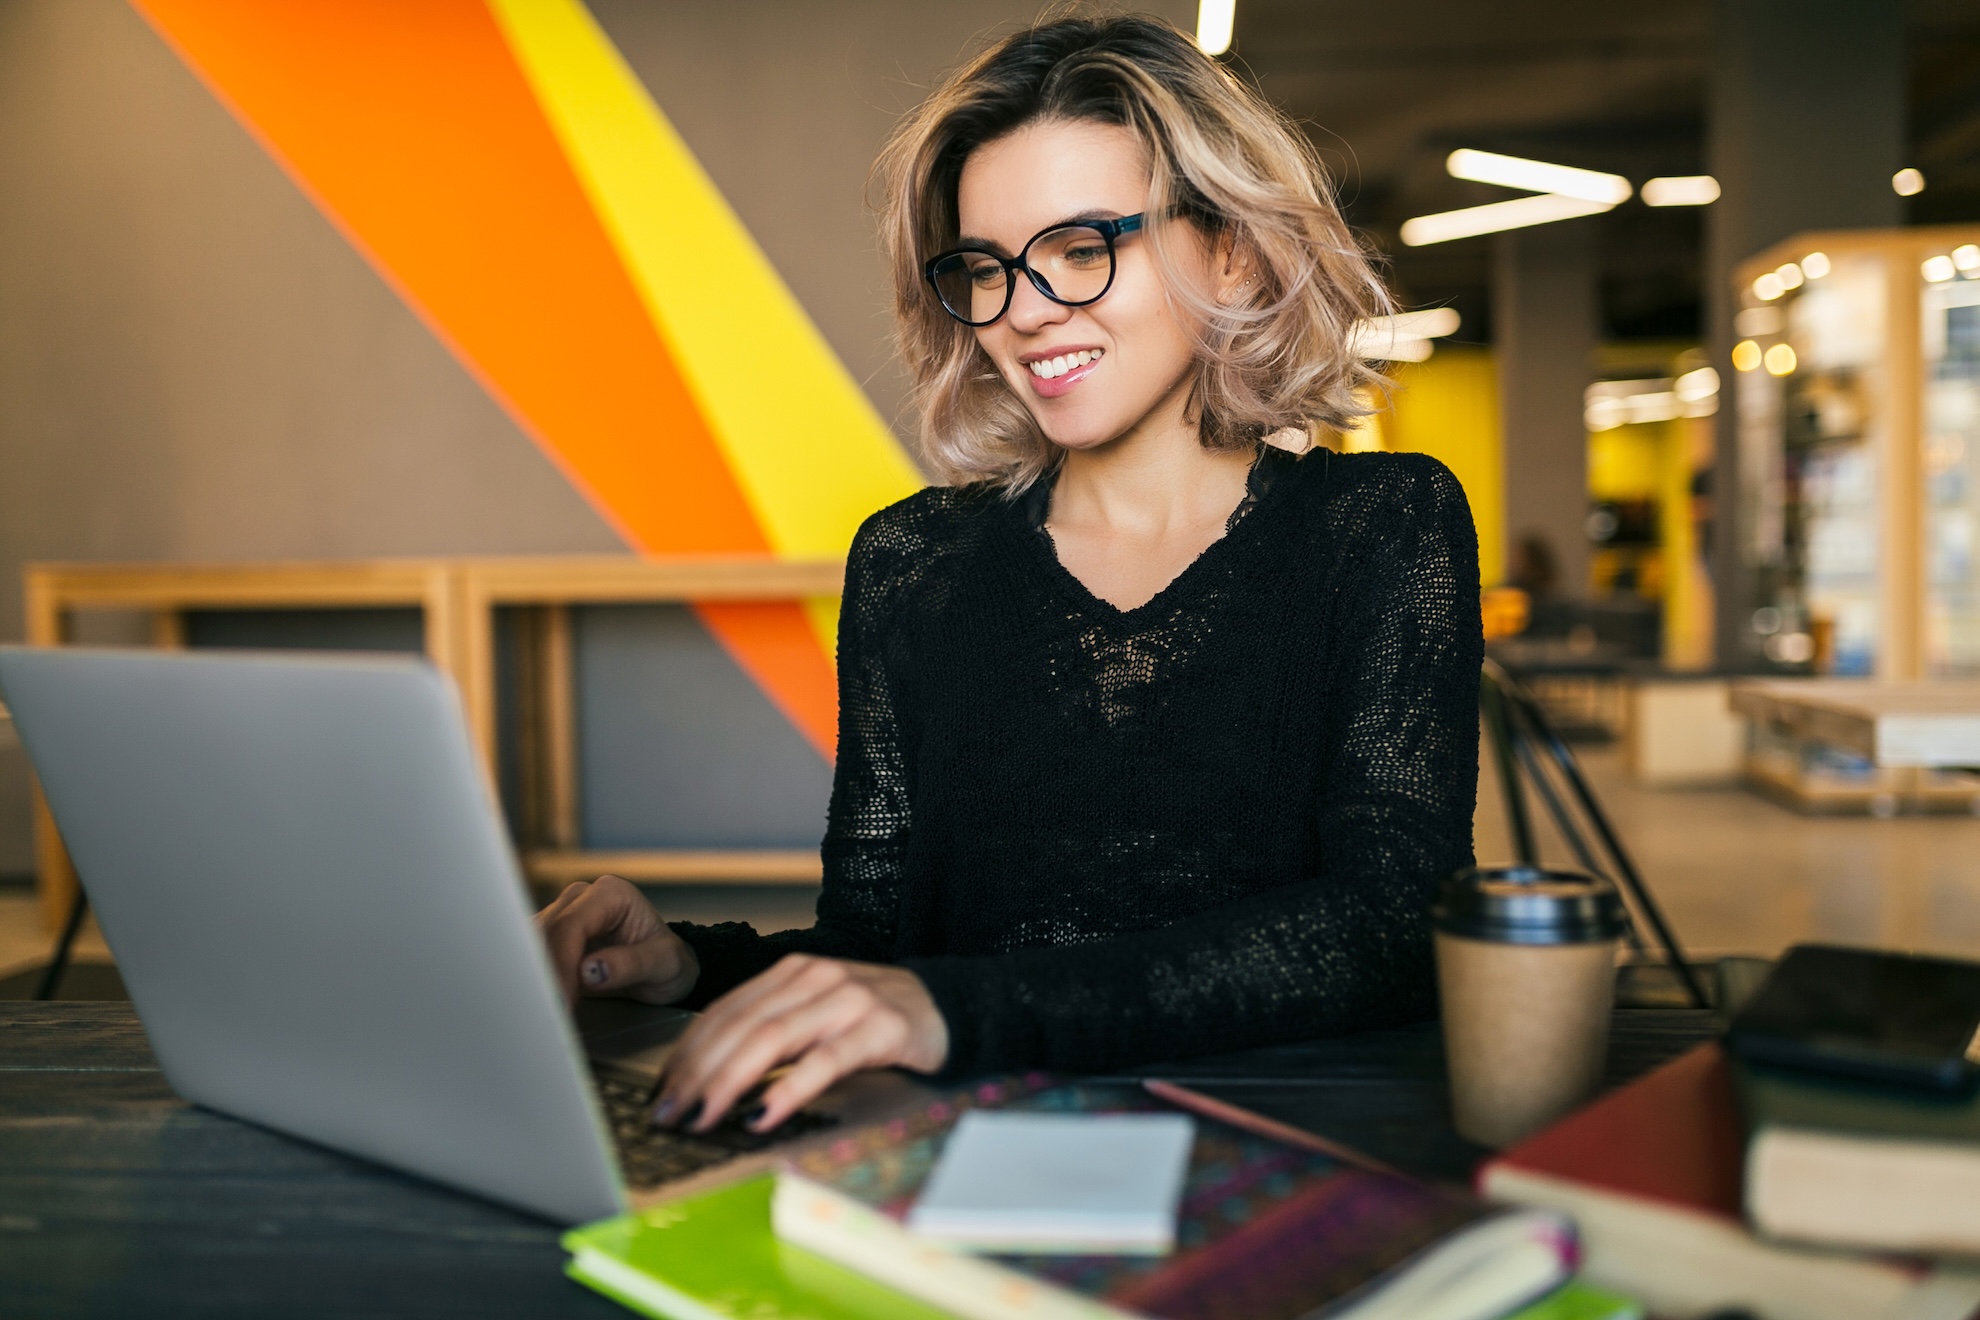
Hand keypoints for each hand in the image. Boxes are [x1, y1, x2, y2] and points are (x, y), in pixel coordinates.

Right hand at [534, 874, 698, 1005]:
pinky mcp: (549, 938)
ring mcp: (562, 915)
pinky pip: (529, 956)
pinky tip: (537, 1003)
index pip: (571, 925)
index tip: (561, 998)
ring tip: (541, 1011)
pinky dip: (532, 980)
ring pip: (529, 944)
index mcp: (611, 894)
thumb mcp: (665, 964)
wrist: (663, 970)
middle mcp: (581, 898)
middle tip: (546, 1012)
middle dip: (543, 974)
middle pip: (544, 934)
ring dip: (533, 978)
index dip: (561, 963)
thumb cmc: (668, 962)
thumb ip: (631, 965)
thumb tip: (591, 971)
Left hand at [653, 954, 947, 1134]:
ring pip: (772, 1039)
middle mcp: (815, 978)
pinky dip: (789, 1090)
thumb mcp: (816, 1015)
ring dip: (728, 1082)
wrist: (948, 1008)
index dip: (687, 1053)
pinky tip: (765, 1115)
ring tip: (704, 1117)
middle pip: (740, 1026)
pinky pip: (825, 1061)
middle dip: (697, 1073)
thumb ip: (771, 1033)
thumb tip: (707, 1079)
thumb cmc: (874, 1019)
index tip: (662, 1093)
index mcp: (792, 973)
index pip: (724, 1012)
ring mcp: (848, 1000)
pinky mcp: (880, 1028)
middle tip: (671, 1114)